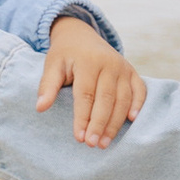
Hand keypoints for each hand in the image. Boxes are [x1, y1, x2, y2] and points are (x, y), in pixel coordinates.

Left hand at [38, 18, 148, 146]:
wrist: (81, 35)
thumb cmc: (65, 54)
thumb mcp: (52, 65)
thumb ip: (47, 86)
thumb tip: (40, 108)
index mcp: (88, 62)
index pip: (86, 95)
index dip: (83, 118)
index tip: (79, 138)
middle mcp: (110, 64)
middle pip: (107, 99)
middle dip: (99, 124)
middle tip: (92, 145)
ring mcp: (123, 68)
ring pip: (123, 99)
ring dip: (115, 123)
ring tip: (105, 142)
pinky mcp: (132, 72)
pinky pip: (140, 90)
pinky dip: (138, 105)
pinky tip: (131, 121)